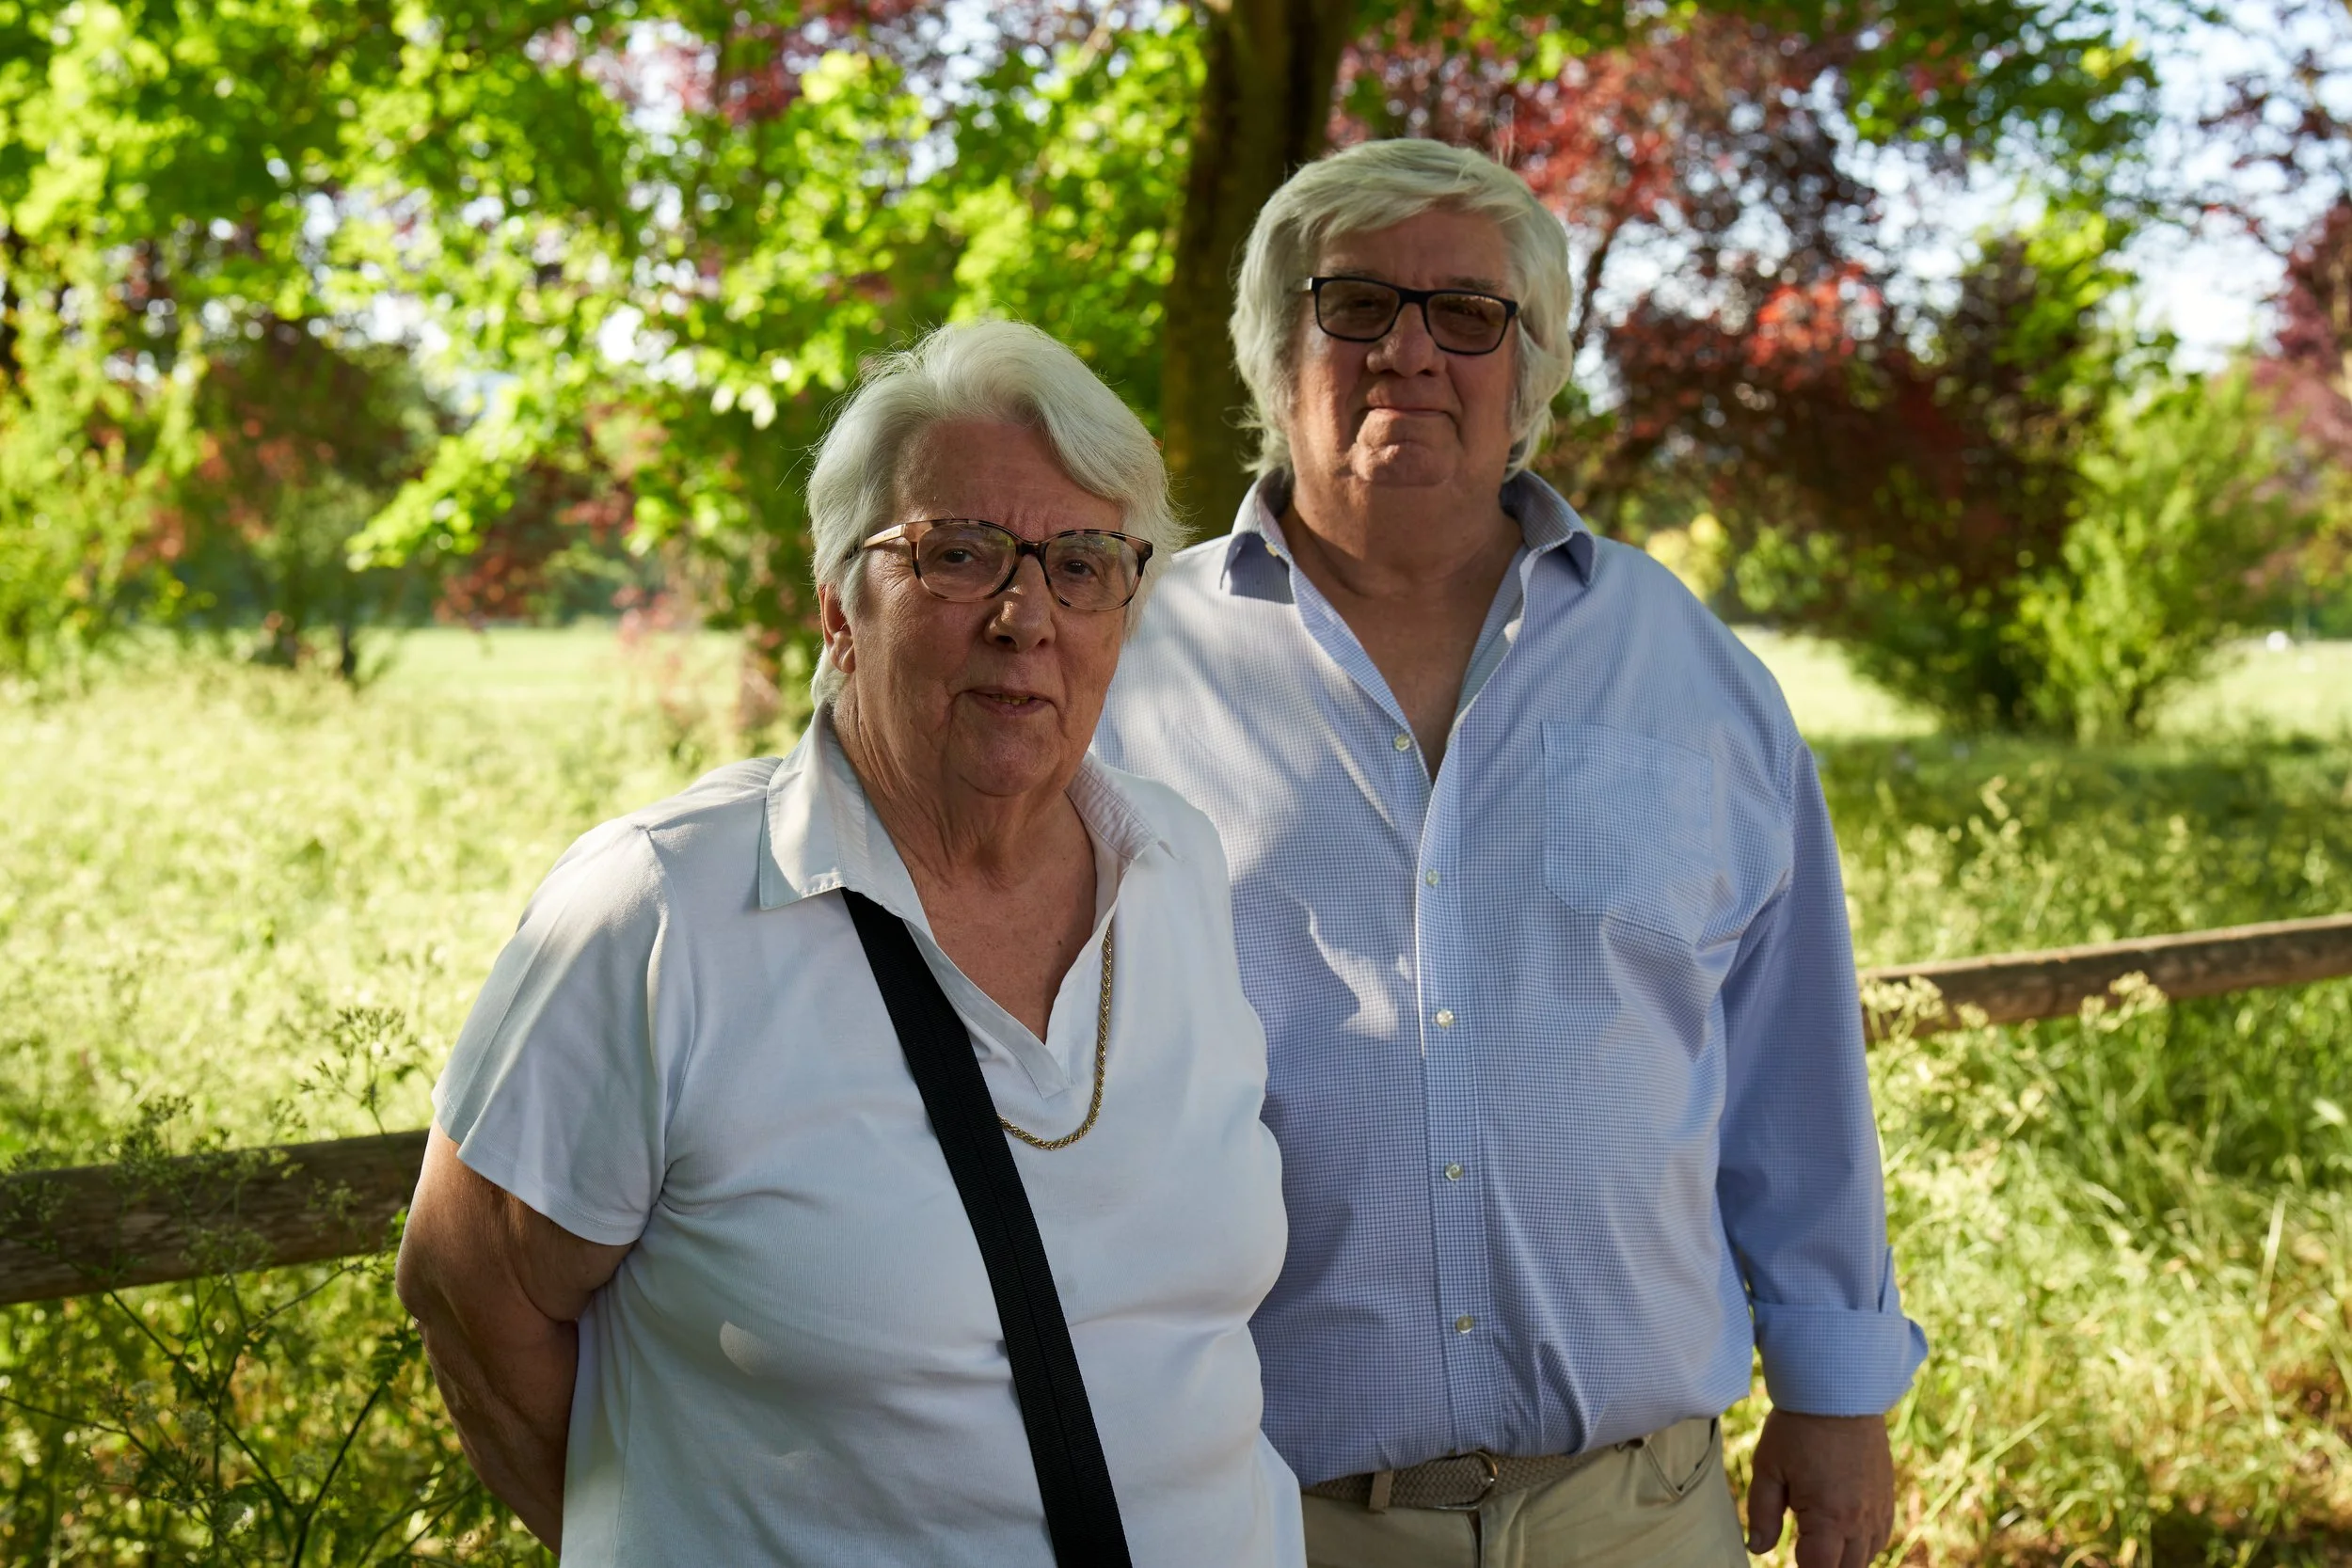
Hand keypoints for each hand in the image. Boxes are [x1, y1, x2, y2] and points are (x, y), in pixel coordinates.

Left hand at [1744, 1409, 1893, 1566]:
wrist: (1839, 1392)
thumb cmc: (1797, 1428)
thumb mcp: (1768, 1468)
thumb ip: (1762, 1514)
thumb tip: (1758, 1549)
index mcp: (1830, 1517)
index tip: (1788, 1561)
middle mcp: (1860, 1520)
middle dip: (1823, 1567)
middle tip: (1803, 1554)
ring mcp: (1878, 1509)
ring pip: (1866, 1557)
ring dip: (1844, 1560)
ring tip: (1820, 1547)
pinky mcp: (1887, 1496)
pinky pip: (1880, 1537)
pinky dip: (1862, 1544)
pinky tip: (1843, 1535)